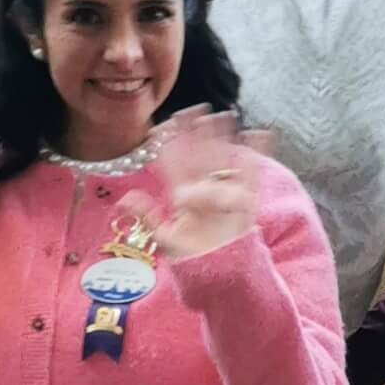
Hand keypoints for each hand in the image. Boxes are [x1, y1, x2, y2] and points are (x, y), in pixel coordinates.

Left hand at [127, 106, 268, 261]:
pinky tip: (259, 132)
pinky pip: (251, 174)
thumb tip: (125, 200)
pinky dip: (257, 153)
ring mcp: (224, 193)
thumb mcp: (165, 239)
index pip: (174, 164)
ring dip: (223, 139)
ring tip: (223, 115)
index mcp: (183, 196)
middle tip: (195, 109)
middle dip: (197, 133)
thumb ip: (148, 218)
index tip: (163, 125)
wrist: (221, 275)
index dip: (169, 144)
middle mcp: (203, 189)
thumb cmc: (193, 259)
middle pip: (200, 155)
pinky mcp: (245, 200)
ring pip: (223, 159)